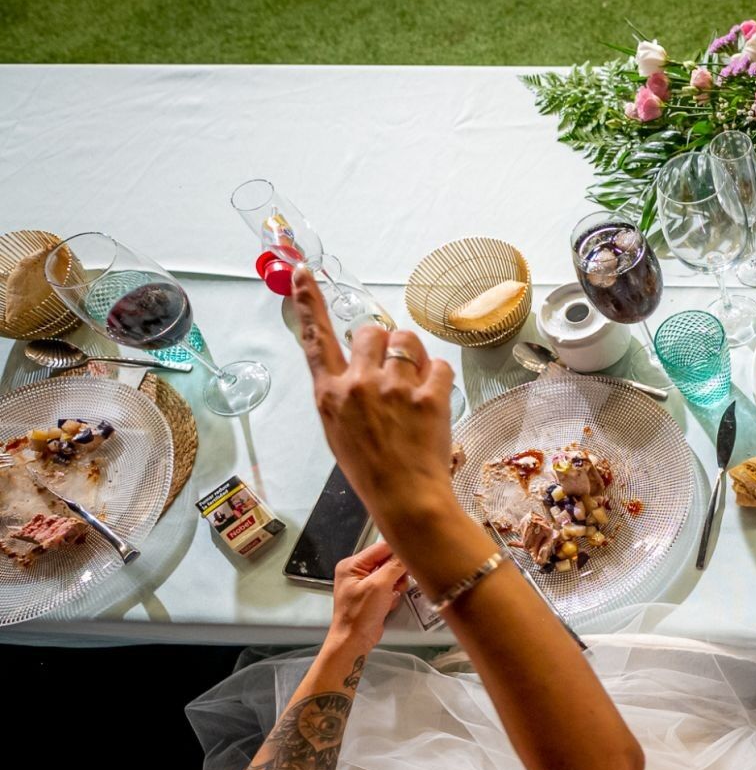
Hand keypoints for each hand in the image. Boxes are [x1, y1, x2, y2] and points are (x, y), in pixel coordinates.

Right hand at [292, 267, 456, 525]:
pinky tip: (434, 401)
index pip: (314, 339)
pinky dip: (440, 379)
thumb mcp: (340, 430)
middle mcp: (357, 385)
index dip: (308, 302)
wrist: (405, 498)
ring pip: (407, 340)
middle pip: (371, 330)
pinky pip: (439, 365)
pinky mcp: (428, 397)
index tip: (302, 271)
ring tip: (415, 388)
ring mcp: (393, 389)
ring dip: (414, 356)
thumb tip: (361, 362)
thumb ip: (345, 391)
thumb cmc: (371, 469)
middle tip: (393, 373)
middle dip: (385, 344)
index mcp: (330, 394)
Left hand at [329, 540, 408, 651]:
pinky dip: (394, 592)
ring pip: (392, 573)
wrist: (354, 641)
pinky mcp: (373, 595)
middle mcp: (357, 572)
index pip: (381, 547)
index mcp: (352, 565)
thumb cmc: (359, 615)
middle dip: (397, 572)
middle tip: (398, 583)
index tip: (412, 558)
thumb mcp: (379, 586)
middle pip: (387, 560)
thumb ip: (395, 566)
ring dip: (397, 583)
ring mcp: (365, 584)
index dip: (398, 553)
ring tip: (393, 594)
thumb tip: (408, 552)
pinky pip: (390, 586)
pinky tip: (391, 601)